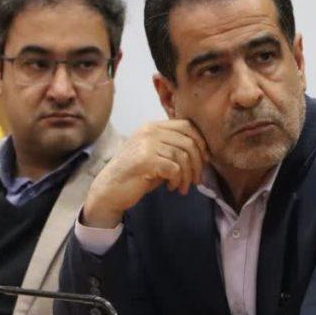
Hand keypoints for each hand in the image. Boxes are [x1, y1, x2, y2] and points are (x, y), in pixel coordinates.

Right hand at [82, 120, 209, 227]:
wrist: (110, 189)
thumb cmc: (135, 174)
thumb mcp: (154, 155)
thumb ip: (173, 148)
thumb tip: (203, 154)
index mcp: (152, 126)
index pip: (187, 125)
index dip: (201, 142)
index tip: (205, 159)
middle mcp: (149, 131)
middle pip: (188, 141)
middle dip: (198, 163)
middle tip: (197, 179)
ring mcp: (147, 144)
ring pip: (183, 157)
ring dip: (187, 176)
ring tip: (183, 187)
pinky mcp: (146, 160)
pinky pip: (175, 169)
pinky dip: (178, 180)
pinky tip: (171, 187)